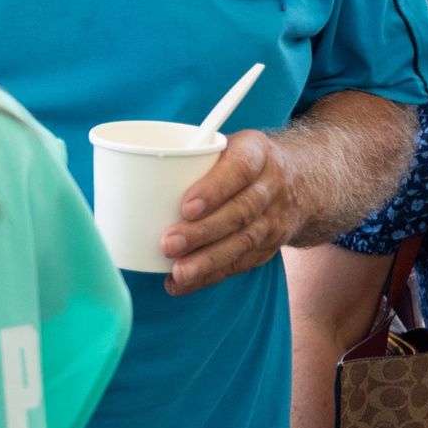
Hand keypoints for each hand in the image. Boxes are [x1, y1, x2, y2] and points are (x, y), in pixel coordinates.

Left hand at [162, 128, 296, 293]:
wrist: (302, 180)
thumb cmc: (239, 160)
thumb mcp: (225, 144)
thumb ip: (189, 157)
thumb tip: (125, 173)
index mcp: (256, 153)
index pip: (238, 169)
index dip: (213, 189)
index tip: (185, 206)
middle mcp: (272, 186)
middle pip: (240, 212)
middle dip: (203, 232)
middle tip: (168, 244)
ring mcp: (275, 219)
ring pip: (243, 242)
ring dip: (207, 261)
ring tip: (178, 272)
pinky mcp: (270, 245)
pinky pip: (241, 263)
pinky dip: (210, 275)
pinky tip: (181, 283)